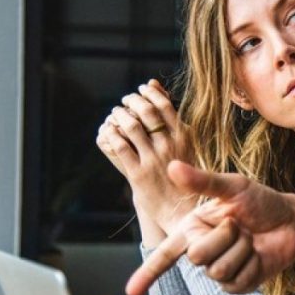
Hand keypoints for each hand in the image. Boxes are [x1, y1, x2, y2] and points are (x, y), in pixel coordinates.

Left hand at [95, 79, 194, 239]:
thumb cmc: (185, 174)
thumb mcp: (185, 143)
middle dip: (131, 101)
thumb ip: (170, 116)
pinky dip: (111, 134)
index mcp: (184, 137)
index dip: (149, 93)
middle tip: (125, 101)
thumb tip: (154, 84)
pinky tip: (109, 131)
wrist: (183, 210)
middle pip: (146, 112)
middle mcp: (170, 146)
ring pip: (131, 127)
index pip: (163, 105)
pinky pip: (120, 147)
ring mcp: (153, 160)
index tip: (141, 90)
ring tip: (116, 114)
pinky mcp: (138, 174)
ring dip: (119, 116)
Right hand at [125, 160, 294, 294]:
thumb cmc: (261, 202)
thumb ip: (203, 181)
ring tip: (250, 238)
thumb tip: (171, 166)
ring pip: (218, 270)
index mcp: (193, 228)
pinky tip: (258, 254)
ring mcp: (219, 270)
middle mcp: (202, 250)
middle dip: (224, 236)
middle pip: (197, 256)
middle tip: (239, 225)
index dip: (147, 274)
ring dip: (241, 249)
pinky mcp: (237, 284)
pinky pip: (236, 282)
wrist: (291, 221)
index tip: (130, 292)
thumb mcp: (234, 187)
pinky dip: (252, 265)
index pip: (165, 254)